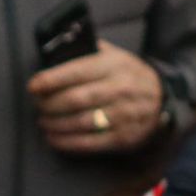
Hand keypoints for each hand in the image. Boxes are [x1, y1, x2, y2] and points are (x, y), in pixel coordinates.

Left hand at [26, 40, 163, 154]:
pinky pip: (88, 143)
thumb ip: (87, 52)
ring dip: (54, 124)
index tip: (33, 86)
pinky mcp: (123, 137)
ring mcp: (123, 115)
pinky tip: (52, 138)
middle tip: (37, 105)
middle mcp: (120, 89)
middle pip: (75, 99)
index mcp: (114, 65)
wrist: (162, 98)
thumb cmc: (126, 75)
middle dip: (49, 104)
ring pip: (79, 122)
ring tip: (43, 121)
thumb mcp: (114, 55)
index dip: (50, 80)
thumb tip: (54, 52)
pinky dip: (65, 142)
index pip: (77, 72)